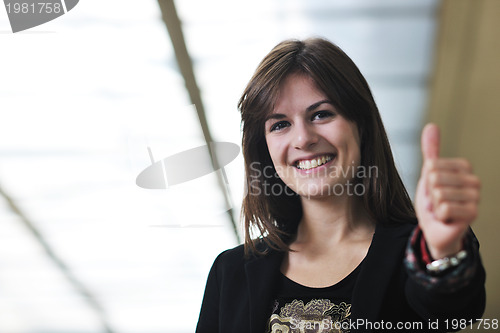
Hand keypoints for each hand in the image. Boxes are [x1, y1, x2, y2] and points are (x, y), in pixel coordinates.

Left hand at [415, 124, 480, 258]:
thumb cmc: (433, 201)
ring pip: (439, 193)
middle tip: (436, 201)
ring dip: (434, 205)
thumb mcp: (428, 174)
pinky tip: (446, 219)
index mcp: (464, 167)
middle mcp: (474, 180)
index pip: (432, 165)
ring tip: (441, 210)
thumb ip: (431, 151)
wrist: (436, 229)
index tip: (433, 189)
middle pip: (434, 178)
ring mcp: (476, 197)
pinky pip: (444, 208)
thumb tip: (431, 125)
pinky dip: (439, 215)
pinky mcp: (473, 213)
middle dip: (429, 193)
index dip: (426, 179)